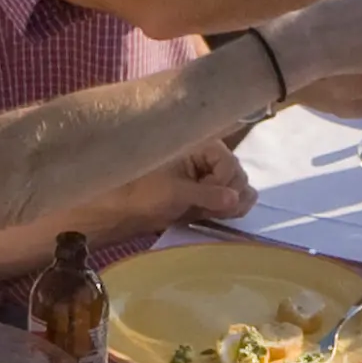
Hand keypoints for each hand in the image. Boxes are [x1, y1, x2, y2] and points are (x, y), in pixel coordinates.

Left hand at [92, 141, 254, 238]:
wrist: (124, 212)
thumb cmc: (144, 195)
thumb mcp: (175, 193)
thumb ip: (207, 195)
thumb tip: (236, 198)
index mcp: (198, 146)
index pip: (230, 164)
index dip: (222, 184)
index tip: (204, 198)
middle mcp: (207, 156)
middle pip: (238, 175)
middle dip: (227, 195)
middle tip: (206, 210)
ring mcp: (208, 175)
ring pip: (237, 189)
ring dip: (229, 205)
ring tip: (209, 214)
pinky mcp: (206, 193)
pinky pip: (230, 199)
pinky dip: (227, 209)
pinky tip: (215, 216)